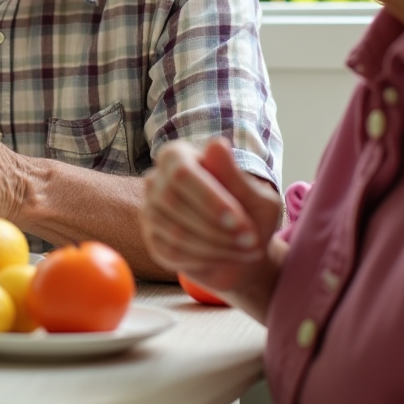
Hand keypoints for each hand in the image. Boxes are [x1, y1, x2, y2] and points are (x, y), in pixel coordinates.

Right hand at [140, 139, 282, 295]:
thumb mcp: (254, 195)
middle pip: (174, 202)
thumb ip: (234, 174)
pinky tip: (225, 257)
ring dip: (215, 246)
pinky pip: (173, 252)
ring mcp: (150, 210)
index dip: (209, 200)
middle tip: (250, 241)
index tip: (238, 222)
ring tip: (244, 250)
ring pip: (175, 232)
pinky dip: (205, 259)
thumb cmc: (250, 213)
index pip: (182, 174)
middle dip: (216, 227)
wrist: (241, 247)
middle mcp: (156, 179)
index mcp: (177, 156)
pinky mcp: (153, 239)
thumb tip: (216, 144)